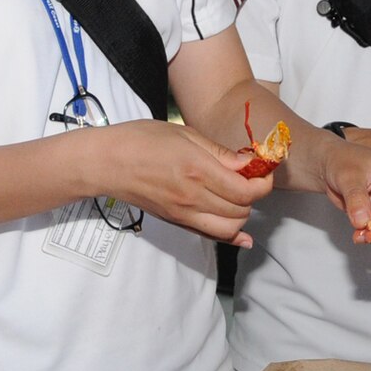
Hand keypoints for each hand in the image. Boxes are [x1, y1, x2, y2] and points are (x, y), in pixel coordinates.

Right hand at [99, 121, 269, 247]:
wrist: (106, 163)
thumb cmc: (141, 139)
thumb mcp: (184, 133)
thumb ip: (218, 152)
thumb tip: (247, 164)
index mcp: (197, 169)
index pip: (245, 190)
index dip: (263, 183)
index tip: (264, 170)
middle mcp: (193, 196)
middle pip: (242, 210)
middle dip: (254, 196)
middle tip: (251, 179)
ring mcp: (184, 213)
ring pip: (230, 228)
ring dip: (242, 214)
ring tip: (237, 196)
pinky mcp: (176, 222)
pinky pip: (211, 236)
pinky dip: (230, 236)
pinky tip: (241, 235)